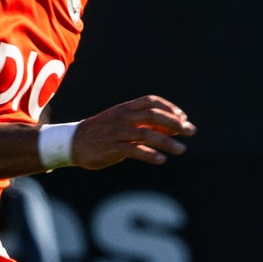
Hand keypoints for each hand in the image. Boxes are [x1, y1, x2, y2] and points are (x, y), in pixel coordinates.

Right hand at [70, 94, 194, 167]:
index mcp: (125, 108)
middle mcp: (123, 117)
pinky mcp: (112, 148)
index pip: (151, 102)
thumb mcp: (121, 123)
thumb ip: (144, 124)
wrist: (72, 142)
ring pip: (147, 134)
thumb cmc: (102, 133)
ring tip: (182, 149)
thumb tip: (173, 129)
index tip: (183, 117)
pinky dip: (150, 154)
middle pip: (153, 115)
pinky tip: (161, 160)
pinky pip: (134, 150)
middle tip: (190, 132)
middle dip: (174, 123)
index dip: (169, 108)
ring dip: (167, 142)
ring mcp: (117, 132)